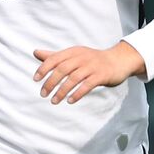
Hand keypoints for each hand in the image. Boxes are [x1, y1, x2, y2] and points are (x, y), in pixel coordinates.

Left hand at [32, 41, 146, 104]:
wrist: (118, 60)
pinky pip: (87, 85)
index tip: (35, 79)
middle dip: (50, 82)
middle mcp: (81, 57)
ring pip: (73, 79)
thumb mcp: (73, 55)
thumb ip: (55, 55)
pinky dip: (77, 93)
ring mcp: (92, 66)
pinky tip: (70, 101)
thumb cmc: (91, 59)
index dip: (44, 68)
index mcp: (73, 52)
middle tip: (43, 94)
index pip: (54, 58)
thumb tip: (35, 52)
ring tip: (54, 101)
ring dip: (62, 91)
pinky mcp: (101, 75)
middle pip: (62, 69)